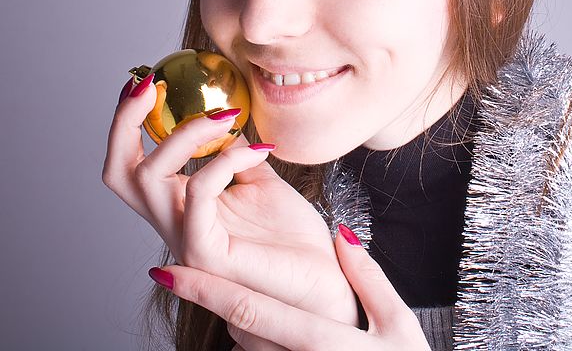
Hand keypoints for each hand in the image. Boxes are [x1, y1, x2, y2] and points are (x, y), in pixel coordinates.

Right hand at [103, 75, 357, 325]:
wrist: (324, 277)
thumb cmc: (294, 237)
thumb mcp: (262, 181)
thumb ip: (238, 155)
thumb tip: (229, 122)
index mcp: (183, 207)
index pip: (134, 164)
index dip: (130, 123)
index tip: (147, 81)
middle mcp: (175, 223)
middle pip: (119, 173)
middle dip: (124, 123)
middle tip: (148, 85)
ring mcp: (186, 239)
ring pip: (148, 177)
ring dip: (184, 134)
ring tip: (225, 118)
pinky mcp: (206, 251)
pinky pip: (198, 191)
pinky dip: (224, 160)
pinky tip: (257, 150)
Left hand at [148, 224, 431, 350]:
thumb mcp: (398, 324)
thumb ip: (368, 278)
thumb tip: (343, 235)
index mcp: (319, 340)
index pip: (249, 308)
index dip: (205, 289)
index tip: (169, 270)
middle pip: (238, 326)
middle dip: (206, 298)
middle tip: (171, 270)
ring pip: (246, 345)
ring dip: (233, 319)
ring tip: (216, 293)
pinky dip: (254, 342)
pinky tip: (257, 331)